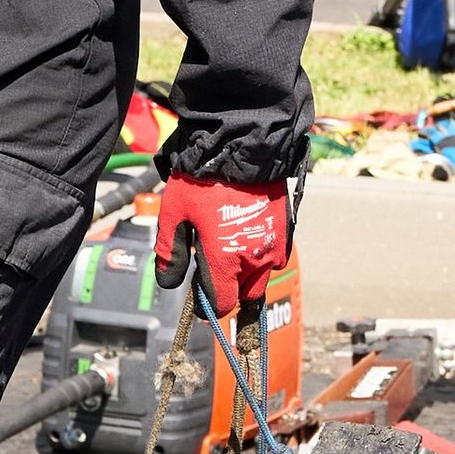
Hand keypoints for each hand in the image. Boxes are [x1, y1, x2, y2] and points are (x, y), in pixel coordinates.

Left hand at [154, 174, 289, 318]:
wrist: (241, 147)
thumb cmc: (204, 180)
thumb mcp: (174, 215)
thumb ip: (170, 253)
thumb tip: (168, 283)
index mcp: (224, 259)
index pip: (222, 305)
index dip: (209, 306)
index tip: (201, 298)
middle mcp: (254, 260)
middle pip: (244, 295)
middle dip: (229, 289)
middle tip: (213, 268)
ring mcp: (274, 247)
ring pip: (262, 278)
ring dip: (247, 274)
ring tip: (230, 247)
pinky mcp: (286, 233)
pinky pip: (275, 258)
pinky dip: (262, 256)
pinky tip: (246, 236)